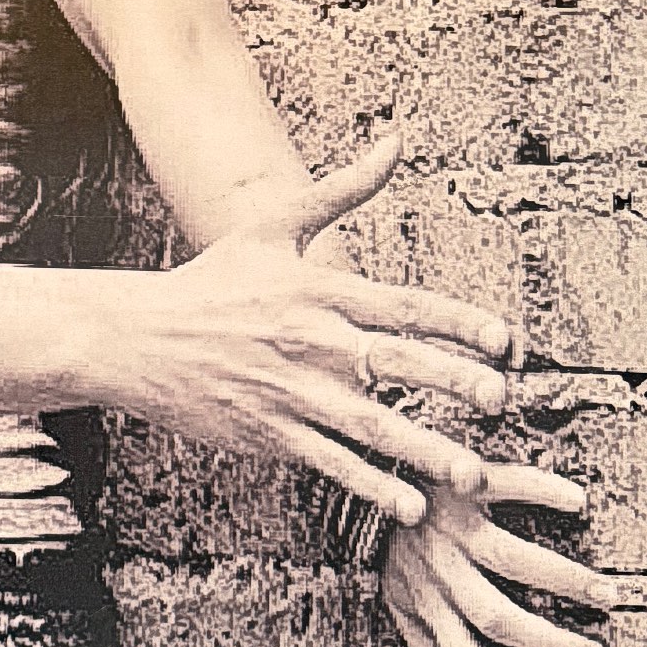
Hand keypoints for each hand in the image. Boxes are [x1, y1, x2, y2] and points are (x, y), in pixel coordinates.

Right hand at [145, 135, 514, 523]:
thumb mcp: (273, 226)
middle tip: (502, 400)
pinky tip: (410, 505)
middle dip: (453, 383)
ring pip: (371, 424)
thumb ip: (343, 190)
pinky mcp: (272, 433)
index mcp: (320, 291)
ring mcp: (292, 392)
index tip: (506, 341)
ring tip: (471, 473)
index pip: (405, 306)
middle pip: (397, 362)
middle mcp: (313, 342)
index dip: (460, 323)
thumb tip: (396, 142)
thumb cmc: (213, 281)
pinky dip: (370, 485)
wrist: (140, 336)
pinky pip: (332, 462)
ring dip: (424, 449)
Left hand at [383, 464, 615, 646]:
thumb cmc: (383, 544)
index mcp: (427, 603)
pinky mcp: (461, 478)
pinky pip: (503, 484)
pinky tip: (577, 501)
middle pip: (497, 617)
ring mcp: (452, 525)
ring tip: (607, 594)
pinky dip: (540, 489)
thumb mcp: (398, 604)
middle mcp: (440, 569)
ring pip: (510, 559)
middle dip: (548, 643)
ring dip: (561, 578)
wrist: (359, 470)